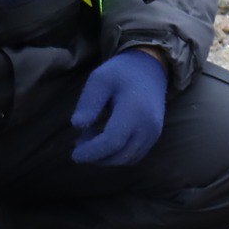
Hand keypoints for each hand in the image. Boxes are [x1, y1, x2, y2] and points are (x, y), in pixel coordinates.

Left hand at [71, 49, 167, 165]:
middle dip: (96, 157)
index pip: (112, 141)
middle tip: (79, 144)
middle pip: (120, 155)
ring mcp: (154, 133)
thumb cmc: (121, 73)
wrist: (150, 69)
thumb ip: (88, 103)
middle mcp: (148, 126)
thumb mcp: (99, 79)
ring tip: (90, 141)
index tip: (74, 154)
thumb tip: (77, 126)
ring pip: (127, 159)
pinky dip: (117, 156)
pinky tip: (104, 142)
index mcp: (135, 110)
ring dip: (106, 158)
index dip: (92, 152)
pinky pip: (134, 156)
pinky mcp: (154, 137)